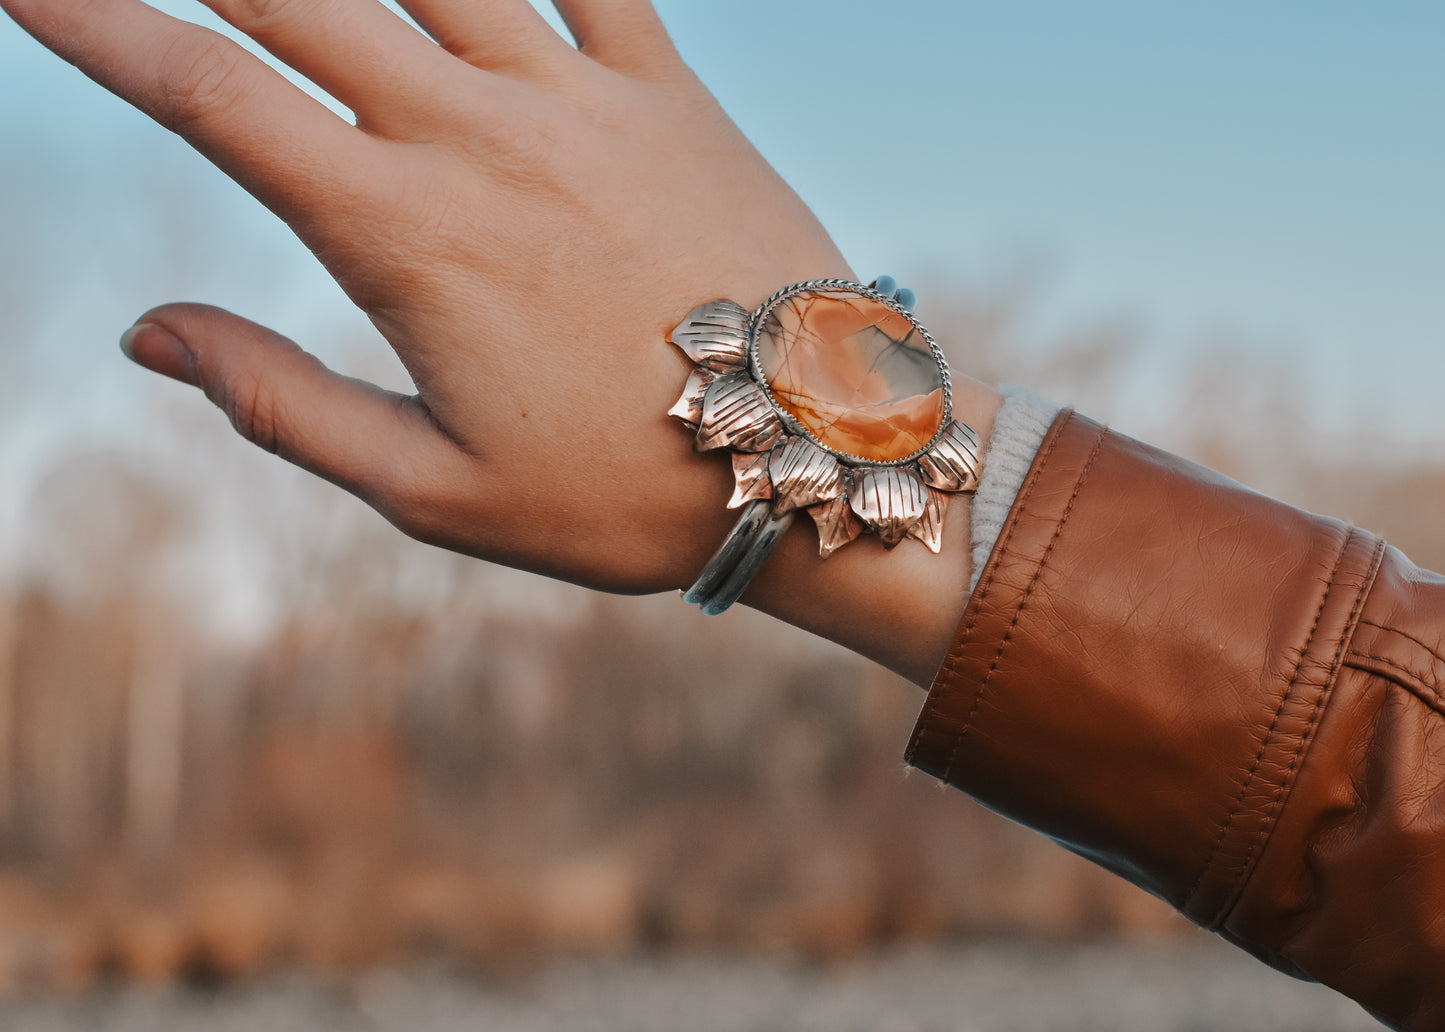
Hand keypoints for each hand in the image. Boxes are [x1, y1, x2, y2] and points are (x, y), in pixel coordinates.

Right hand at [3, 0, 850, 593]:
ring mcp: (580, 96)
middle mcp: (478, 135)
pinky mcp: (668, 88)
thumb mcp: (436, 492)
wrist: (811, 458)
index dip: (101, 26)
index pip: (211, 96)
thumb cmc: (623, 493)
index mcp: (402, 235)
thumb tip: (147, 334)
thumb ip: (284, 406)